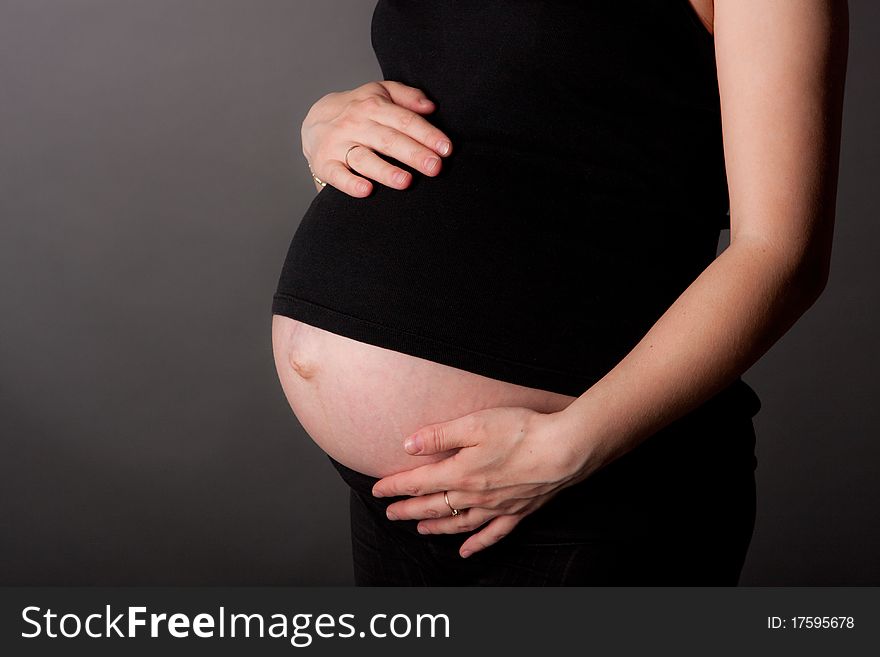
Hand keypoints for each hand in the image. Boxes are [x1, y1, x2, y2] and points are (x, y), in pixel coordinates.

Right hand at [302, 80, 452, 196]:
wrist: (314, 120)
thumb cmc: (357, 110)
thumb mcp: (379, 93)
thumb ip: (406, 96)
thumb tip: (430, 106)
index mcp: (372, 106)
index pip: (403, 120)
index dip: (426, 134)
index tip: (446, 148)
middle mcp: (355, 124)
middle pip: (388, 140)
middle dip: (413, 153)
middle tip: (435, 167)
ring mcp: (339, 144)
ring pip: (364, 158)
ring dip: (385, 171)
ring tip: (406, 181)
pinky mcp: (325, 164)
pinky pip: (338, 175)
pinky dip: (350, 183)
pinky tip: (366, 190)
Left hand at [371, 406, 592, 557]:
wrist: (564, 451)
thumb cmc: (521, 432)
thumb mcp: (474, 424)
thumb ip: (439, 436)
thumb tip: (407, 445)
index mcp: (459, 473)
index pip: (417, 483)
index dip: (395, 487)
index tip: (378, 490)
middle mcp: (474, 496)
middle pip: (432, 506)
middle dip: (408, 510)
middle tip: (390, 514)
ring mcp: (495, 507)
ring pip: (457, 524)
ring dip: (435, 528)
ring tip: (419, 530)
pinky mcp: (517, 512)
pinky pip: (491, 534)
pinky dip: (476, 545)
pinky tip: (466, 552)